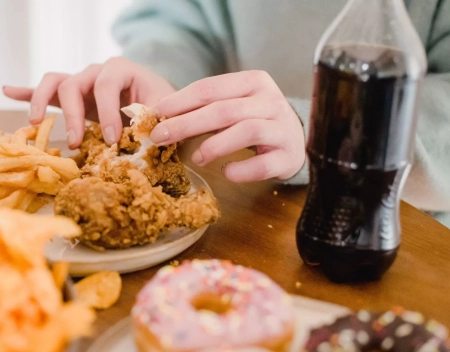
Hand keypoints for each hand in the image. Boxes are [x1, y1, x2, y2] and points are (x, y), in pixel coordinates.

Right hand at [3, 57, 175, 148]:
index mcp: (121, 70)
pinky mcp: (71, 96)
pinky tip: (7, 90)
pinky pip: (44, 90)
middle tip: (77, 143)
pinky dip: (26, 91)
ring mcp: (81, 83)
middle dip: (72, 114)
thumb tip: (146, 136)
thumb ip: (154, 121)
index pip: (106, 85)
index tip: (112, 140)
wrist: (159, 108)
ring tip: (36, 122)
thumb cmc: (162, 109)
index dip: (107, 112)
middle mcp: (96, 72)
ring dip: (41, 100)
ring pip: (54, 81)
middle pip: (73, 83)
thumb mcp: (164, 113)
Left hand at [150, 70, 305, 182]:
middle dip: (187, 124)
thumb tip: (158, 117)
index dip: (180, 101)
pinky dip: (241, 170)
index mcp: (253, 82)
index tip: (155, 114)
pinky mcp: (289, 155)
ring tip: (197, 158)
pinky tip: (226, 172)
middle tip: (160, 137)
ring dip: (215, 146)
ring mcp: (283, 128)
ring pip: (246, 131)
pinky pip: (263, 164)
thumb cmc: (254, 121)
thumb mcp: (232, 107)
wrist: (294, 142)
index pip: (210, 88)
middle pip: (224, 110)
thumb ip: (203, 108)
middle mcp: (271, 101)